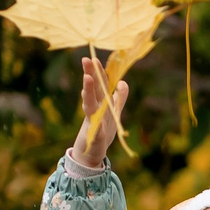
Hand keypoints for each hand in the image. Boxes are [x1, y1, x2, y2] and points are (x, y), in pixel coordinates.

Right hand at [71, 53, 128, 170]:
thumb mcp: (114, 112)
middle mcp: (95, 108)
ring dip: (88, 91)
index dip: (99, 72)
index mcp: (101, 102)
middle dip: (91, 74)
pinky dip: (94, 119)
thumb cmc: (102, 130)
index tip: (95, 58)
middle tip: (86, 59)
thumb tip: (122, 82)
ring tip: (87, 79)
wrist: (93, 151)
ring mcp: (93, 120)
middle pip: (93, 89)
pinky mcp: (94, 133)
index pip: (100, 85)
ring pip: (90, 103)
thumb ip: (119, 98)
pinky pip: (94, 125)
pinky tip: (92, 112)